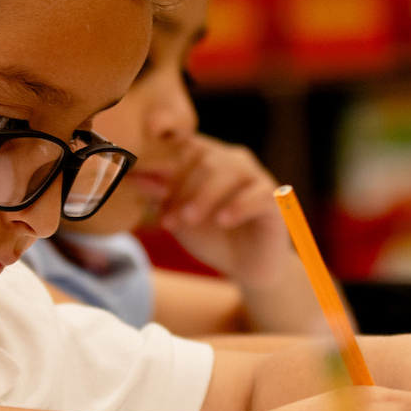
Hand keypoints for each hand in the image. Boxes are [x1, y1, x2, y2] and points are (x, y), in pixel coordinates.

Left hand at [156, 136, 294, 290]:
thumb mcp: (179, 218)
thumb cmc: (210, 236)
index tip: (150, 155)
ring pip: (230, 171)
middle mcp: (233, 160)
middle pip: (205, 158)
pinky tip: (223, 221)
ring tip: (189, 220)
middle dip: (182, 188)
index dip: (167, 148)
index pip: (185, 143)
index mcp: (208, 158)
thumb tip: (134, 178)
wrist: (245, 267)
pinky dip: (238, 206)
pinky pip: (258, 194)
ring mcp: (256, 176)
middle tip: (168, 219)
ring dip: (205, 196)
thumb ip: (159, 197)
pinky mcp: (275, 199)